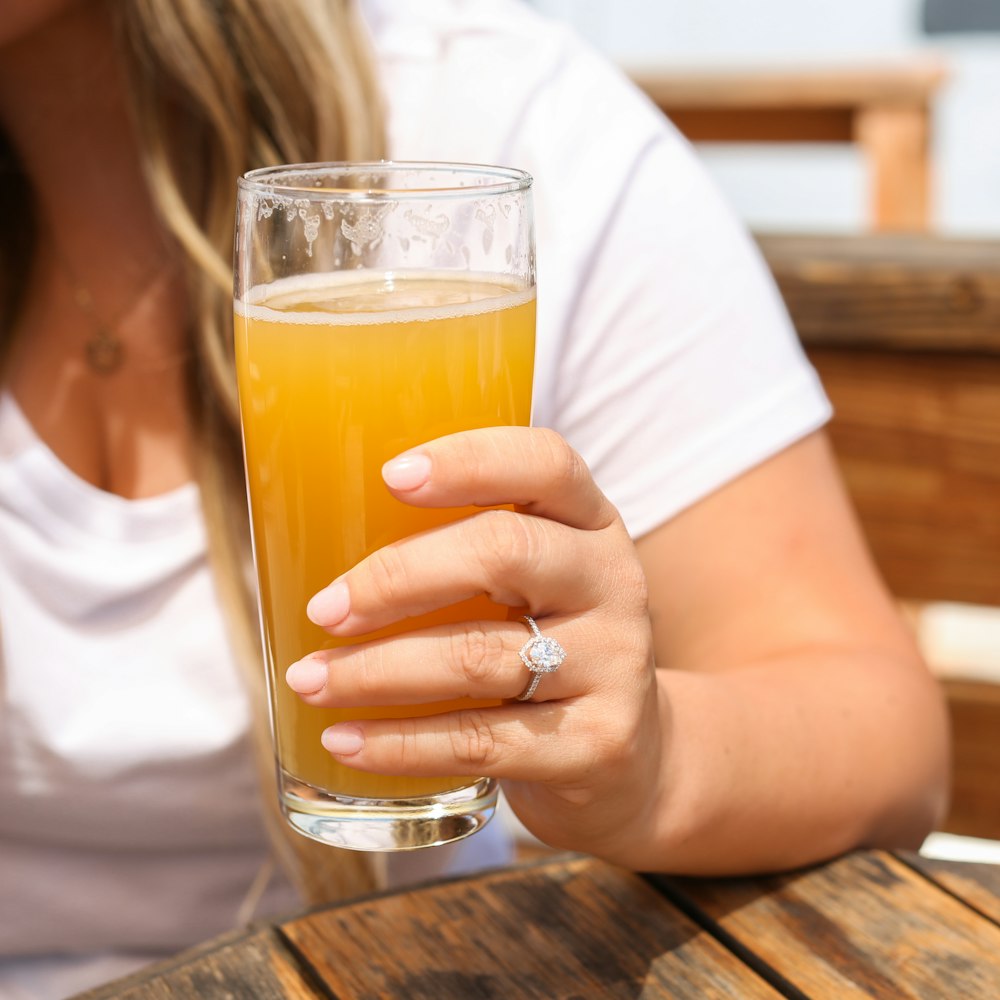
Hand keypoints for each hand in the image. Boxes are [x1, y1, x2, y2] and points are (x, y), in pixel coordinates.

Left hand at [286, 426, 663, 859]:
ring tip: (309, 680)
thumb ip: (462, 550)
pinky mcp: (598, 743)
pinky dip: (401, 743)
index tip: (390, 476)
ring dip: (377, 671)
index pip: (546, 463)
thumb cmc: (545, 642)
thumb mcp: (531, 580)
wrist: (631, 752)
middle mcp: (612, 581)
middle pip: (504, 552)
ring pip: (480, 657)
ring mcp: (613, 663)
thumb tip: (318, 534)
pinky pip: (482, 742)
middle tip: (325, 609)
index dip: (470, 461)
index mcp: (589, 522)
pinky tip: (346, 741)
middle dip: (397, 577)